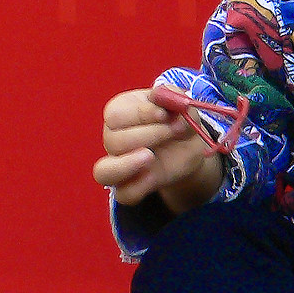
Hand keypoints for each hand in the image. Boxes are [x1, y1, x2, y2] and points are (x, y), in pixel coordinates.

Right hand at [94, 84, 221, 208]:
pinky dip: (136, 189)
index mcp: (120, 112)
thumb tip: (164, 97)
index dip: (142, 114)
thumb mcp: (183, 106)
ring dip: (126, 165)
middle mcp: (112, 138)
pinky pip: (123, 195)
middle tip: (175, 130)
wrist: (189, 146)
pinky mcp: (131, 186)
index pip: (116, 114)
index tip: (166, 114)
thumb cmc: (179, 119)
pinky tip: (152, 177)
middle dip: (148, 135)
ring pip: (104, 172)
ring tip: (150, 157)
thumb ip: (174, 98)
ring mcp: (119, 164)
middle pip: (113, 141)